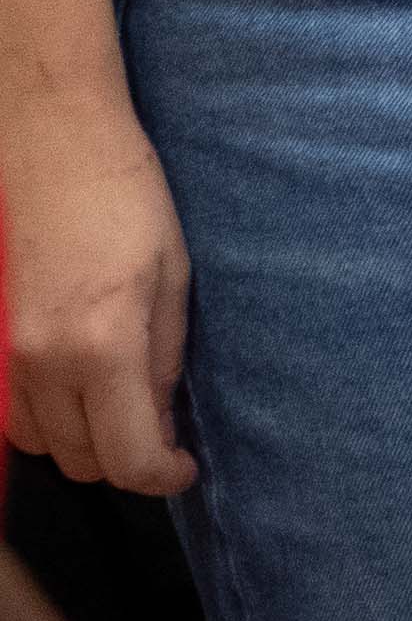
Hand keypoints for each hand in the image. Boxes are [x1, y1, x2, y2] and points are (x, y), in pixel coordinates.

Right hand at [4, 94, 193, 494]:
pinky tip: (80, 388)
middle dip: (127, 461)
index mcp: (104, 346)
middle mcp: (46, 364)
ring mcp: (10, 356)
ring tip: (122, 407)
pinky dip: (49, 421)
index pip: (127, 458)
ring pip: (43, 446)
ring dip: (85, 443)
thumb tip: (162, 419)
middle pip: (82, 463)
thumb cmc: (127, 195)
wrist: (53, 142)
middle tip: (161, 431)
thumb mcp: (174, 274)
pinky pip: (17, 416)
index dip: (161, 478)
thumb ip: (166, 357)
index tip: (184, 468)